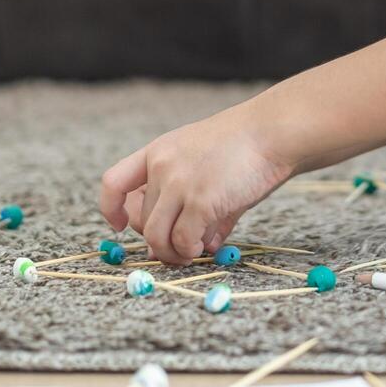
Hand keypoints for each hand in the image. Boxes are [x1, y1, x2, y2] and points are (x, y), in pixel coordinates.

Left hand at [99, 104, 294, 264]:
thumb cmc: (247, 147)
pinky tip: (205, 248)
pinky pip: (183, 241)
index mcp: (158, 151)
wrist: (272, 132)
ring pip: (156, 237)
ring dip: (172, 253)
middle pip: (142, 221)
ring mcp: (179, 183)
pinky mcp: (200, 201)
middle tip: (180, 250)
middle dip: (159, 242)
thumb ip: (194, 202)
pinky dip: (191, 251)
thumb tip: (197, 244)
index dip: (112, 209)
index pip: (114, 183)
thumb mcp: (207, 167)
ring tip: (191, 254)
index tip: (121, 226)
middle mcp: (161, 166)